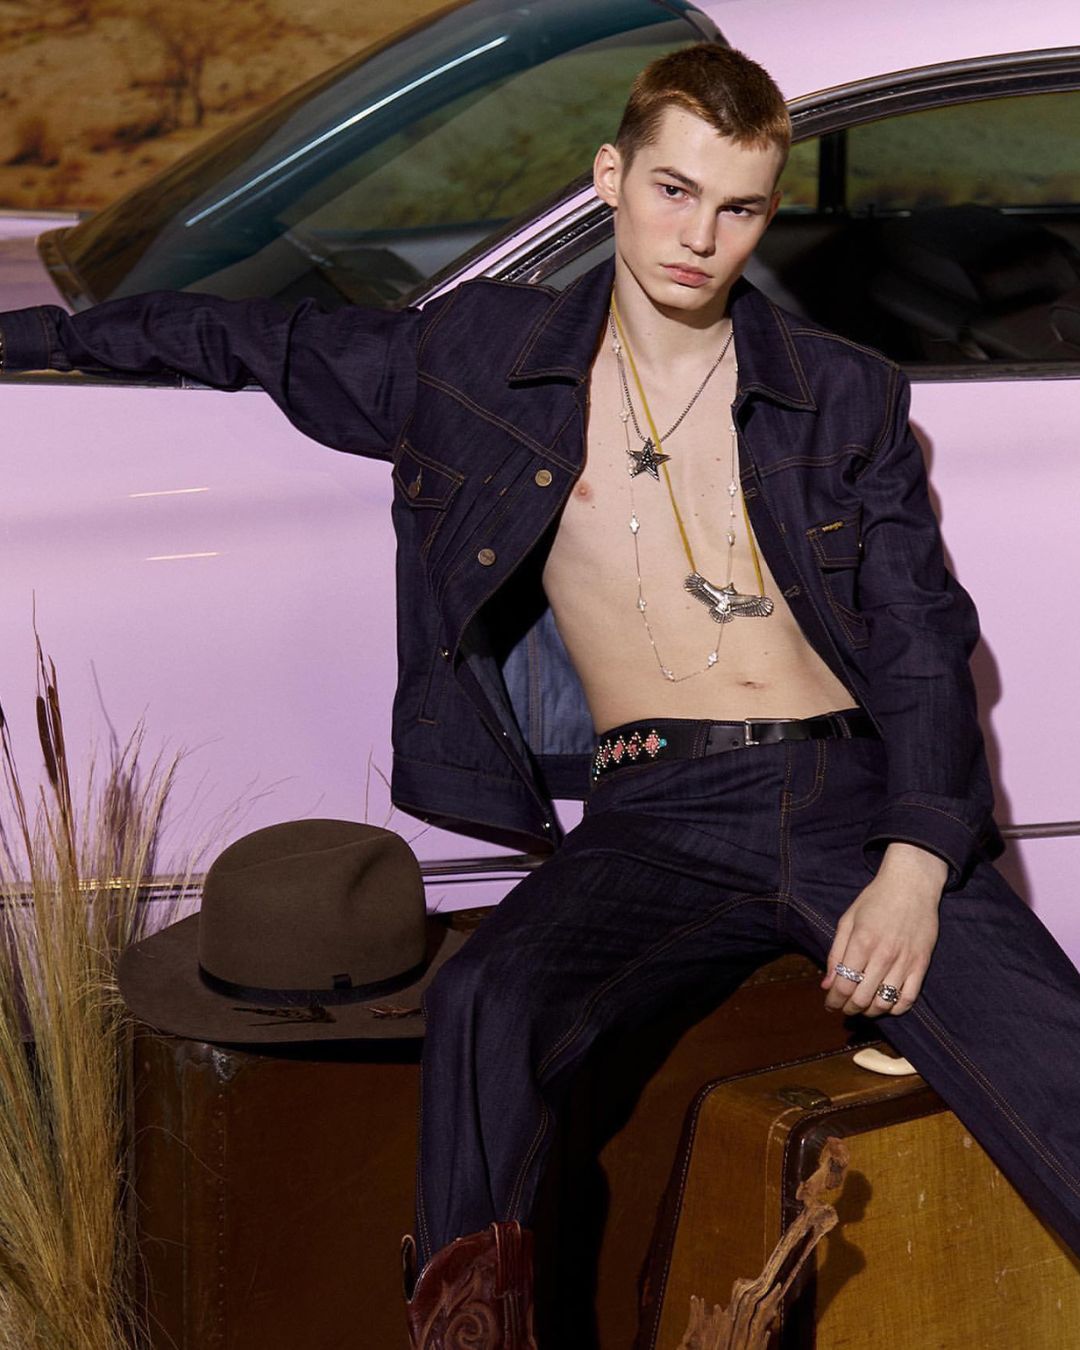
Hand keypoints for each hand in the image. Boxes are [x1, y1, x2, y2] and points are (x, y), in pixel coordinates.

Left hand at [820, 843, 945, 1016]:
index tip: (829, 1004)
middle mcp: (883, 955)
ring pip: (884, 1003)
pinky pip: (908, 998)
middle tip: (844, 1007)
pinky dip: (895, 1009)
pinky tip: (885, 1005)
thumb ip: (836, 953)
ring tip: (863, 1007)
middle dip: (848, 1008)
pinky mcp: (921, 964)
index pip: (843, 985)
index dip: (834, 1000)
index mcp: (861, 943)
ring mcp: (904, 961)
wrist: (911, 884)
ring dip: (870, 1012)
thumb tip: (827, 984)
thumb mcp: (848, 920)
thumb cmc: (875, 899)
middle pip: (862, 999)